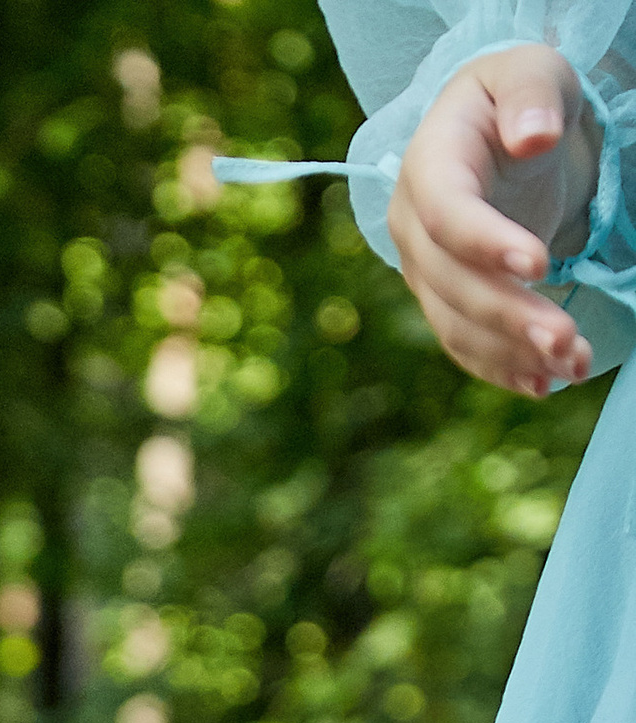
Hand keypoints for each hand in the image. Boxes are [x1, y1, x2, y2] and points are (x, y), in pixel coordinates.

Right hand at [390, 45, 598, 393]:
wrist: (494, 131)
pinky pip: (466, 345)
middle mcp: (413, 226)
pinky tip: (544, 385)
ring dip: (513, 353)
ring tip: (574, 365)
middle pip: (452, 283)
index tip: (538, 263)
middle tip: (567, 339)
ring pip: (458, 324)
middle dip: (509, 316)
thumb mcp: (530, 71)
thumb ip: (530, 93)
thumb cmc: (515, 96)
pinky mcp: (445, 300)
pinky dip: (503, 369)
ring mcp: (424, 271)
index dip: (485, 243)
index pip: (446, 213)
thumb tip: (532, 137)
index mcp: (428, 164)